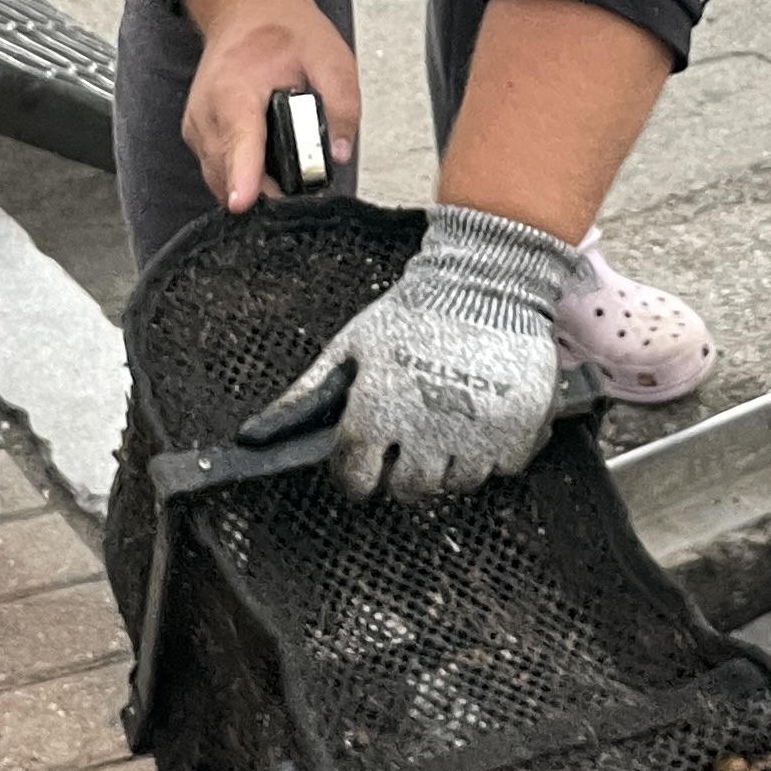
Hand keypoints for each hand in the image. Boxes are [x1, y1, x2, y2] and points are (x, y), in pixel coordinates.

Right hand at [180, 0, 358, 215]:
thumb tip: (339, 153)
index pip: (239, 141)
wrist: (245, 8)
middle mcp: (207, 111)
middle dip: (268, 188)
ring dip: (255, 183)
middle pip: (230, 174)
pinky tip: (265, 158)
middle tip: (301, 177)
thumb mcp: (330, 56)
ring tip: (284, 158)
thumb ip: (342, 105)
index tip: (243, 202)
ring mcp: (197, 127)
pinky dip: (242, 174)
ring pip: (222, 180)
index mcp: (236, 89)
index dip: (243, 177)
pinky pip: (217, 171)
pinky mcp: (197, 136)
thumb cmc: (282, 31)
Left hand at [239, 201, 584, 499]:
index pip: (355, 479)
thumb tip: (251, 436)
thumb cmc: (413, 314)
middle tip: (414, 435)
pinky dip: (495, 451)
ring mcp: (476, 432)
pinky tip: (485, 417)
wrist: (487, 281)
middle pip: (408, 490)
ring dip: (452, 462)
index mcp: (377, 411)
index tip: (368, 459)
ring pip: (457, 484)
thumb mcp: (350, 348)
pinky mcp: (519, 428)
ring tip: (451, 420)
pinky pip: (503, 468)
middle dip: (405, 469)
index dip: (358, 471)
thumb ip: (306, 396)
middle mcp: (425, 429)